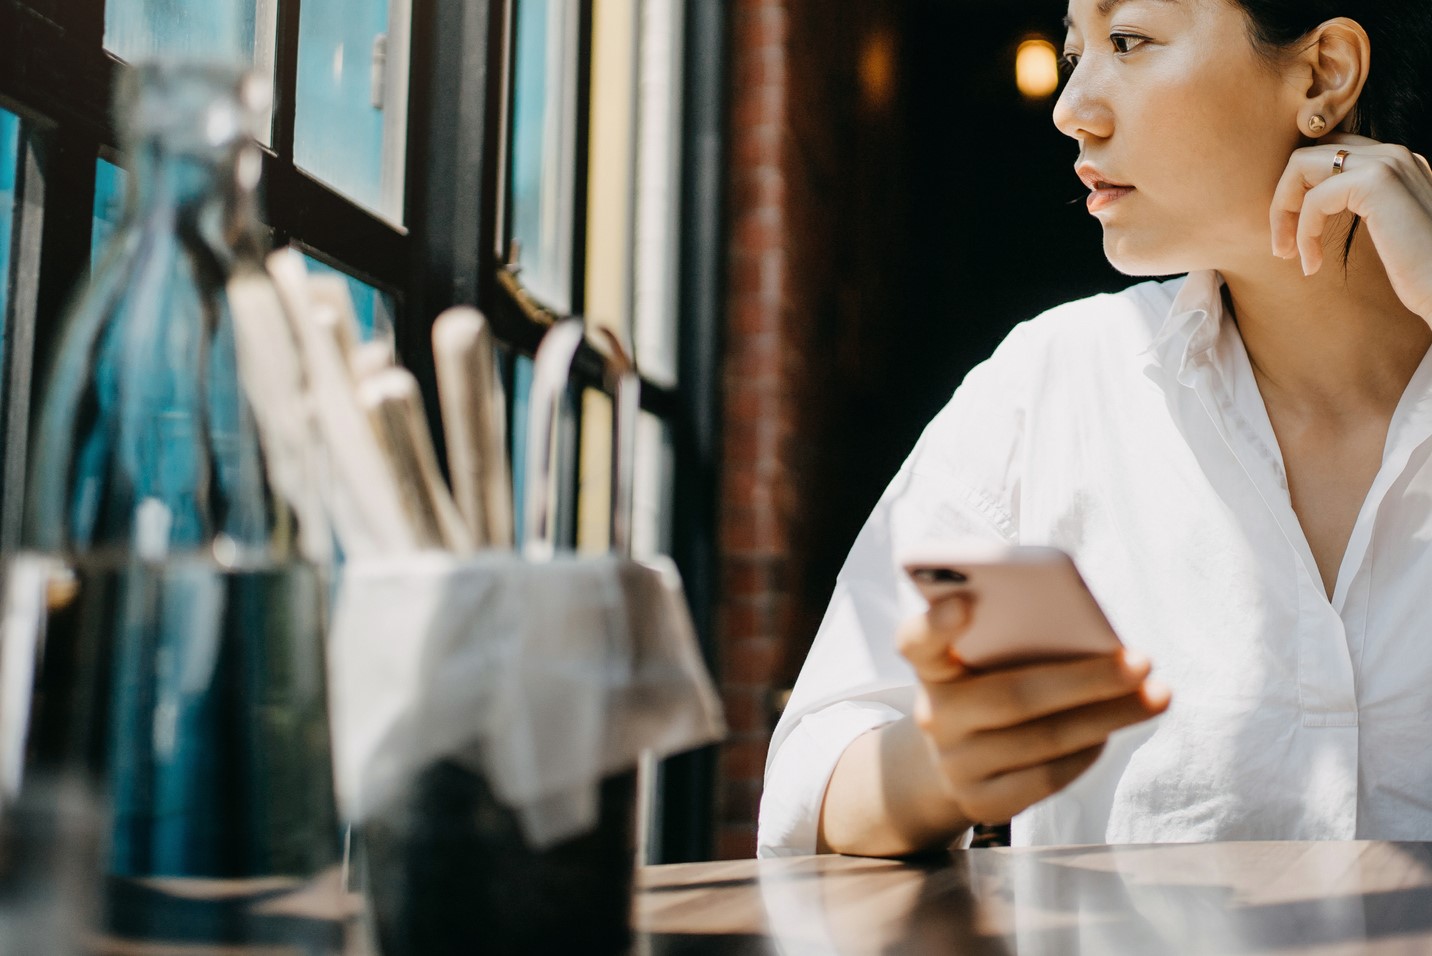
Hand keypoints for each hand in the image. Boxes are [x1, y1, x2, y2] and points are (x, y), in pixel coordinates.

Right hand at [896, 597, 1170, 825]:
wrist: (950, 762)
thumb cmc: (984, 688)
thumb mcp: (983, 659)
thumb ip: (1014, 639)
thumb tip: (1093, 642)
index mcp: (931, 666)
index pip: (916, 640)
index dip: (936, 623)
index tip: (963, 602)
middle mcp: (934, 715)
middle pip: (1013, 695)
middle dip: (1086, 679)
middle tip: (1141, 660)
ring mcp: (955, 764)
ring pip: (1042, 740)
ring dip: (1108, 716)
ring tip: (1157, 696)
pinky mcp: (980, 802)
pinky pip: (1046, 778)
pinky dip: (1087, 752)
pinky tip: (1115, 730)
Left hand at [1271, 133, 1431, 321]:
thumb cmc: (1419, 271)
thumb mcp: (1384, 230)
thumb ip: (1359, 207)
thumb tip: (1310, 206)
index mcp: (1395, 163)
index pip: (1327, 154)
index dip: (1298, 190)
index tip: (1293, 233)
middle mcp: (1393, 154)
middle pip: (1307, 154)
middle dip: (1283, 199)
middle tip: (1282, 246)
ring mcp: (1387, 163)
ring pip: (1300, 166)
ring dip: (1283, 212)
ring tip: (1288, 253)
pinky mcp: (1377, 183)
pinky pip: (1314, 199)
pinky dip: (1303, 232)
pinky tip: (1312, 264)